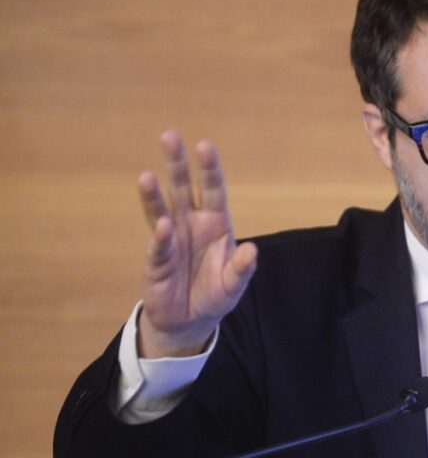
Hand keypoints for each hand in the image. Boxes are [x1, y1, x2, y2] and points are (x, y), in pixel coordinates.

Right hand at [136, 131, 256, 357]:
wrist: (190, 320)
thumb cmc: (214, 294)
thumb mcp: (234, 284)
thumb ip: (242, 268)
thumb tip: (251, 250)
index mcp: (215, 223)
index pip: (212, 190)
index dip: (209, 169)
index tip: (204, 145)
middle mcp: (191, 225)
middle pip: (182, 189)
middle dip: (177, 164)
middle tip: (169, 136)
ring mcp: (171, 240)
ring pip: (161, 209)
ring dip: (154, 194)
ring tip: (146, 176)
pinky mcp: (157, 261)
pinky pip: (159, 246)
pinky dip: (160, 237)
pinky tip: (163, 225)